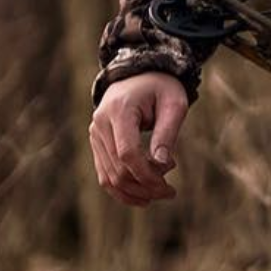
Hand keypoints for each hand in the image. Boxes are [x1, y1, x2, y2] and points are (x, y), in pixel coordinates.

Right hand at [89, 72, 189, 207]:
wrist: (140, 74)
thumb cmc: (162, 88)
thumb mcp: (174, 104)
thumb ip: (167, 133)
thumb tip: (162, 166)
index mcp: (119, 110)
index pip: (127, 152)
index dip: (146, 174)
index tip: (168, 186)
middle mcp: (101, 123)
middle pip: (117, 168)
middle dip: (145, 186)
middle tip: (170, 192)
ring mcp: (95, 134)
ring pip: (108, 176)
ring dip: (134, 192)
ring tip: (160, 194)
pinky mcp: (97, 143)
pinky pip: (104, 174)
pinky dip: (121, 189)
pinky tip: (143, 196)